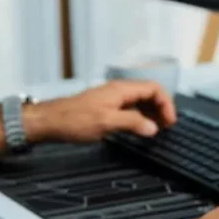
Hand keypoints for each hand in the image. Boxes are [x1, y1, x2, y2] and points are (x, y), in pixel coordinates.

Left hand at [24, 80, 176, 143]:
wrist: (49, 121)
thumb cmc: (74, 120)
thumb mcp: (107, 122)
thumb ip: (132, 123)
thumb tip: (153, 128)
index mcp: (121, 89)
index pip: (154, 88)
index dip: (166, 103)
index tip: (170, 122)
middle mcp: (118, 90)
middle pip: (149, 93)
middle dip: (161, 108)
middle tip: (166, 127)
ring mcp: (112, 98)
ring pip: (140, 101)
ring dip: (151, 113)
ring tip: (156, 129)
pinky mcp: (106, 107)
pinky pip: (130, 108)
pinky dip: (139, 117)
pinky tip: (139, 129)